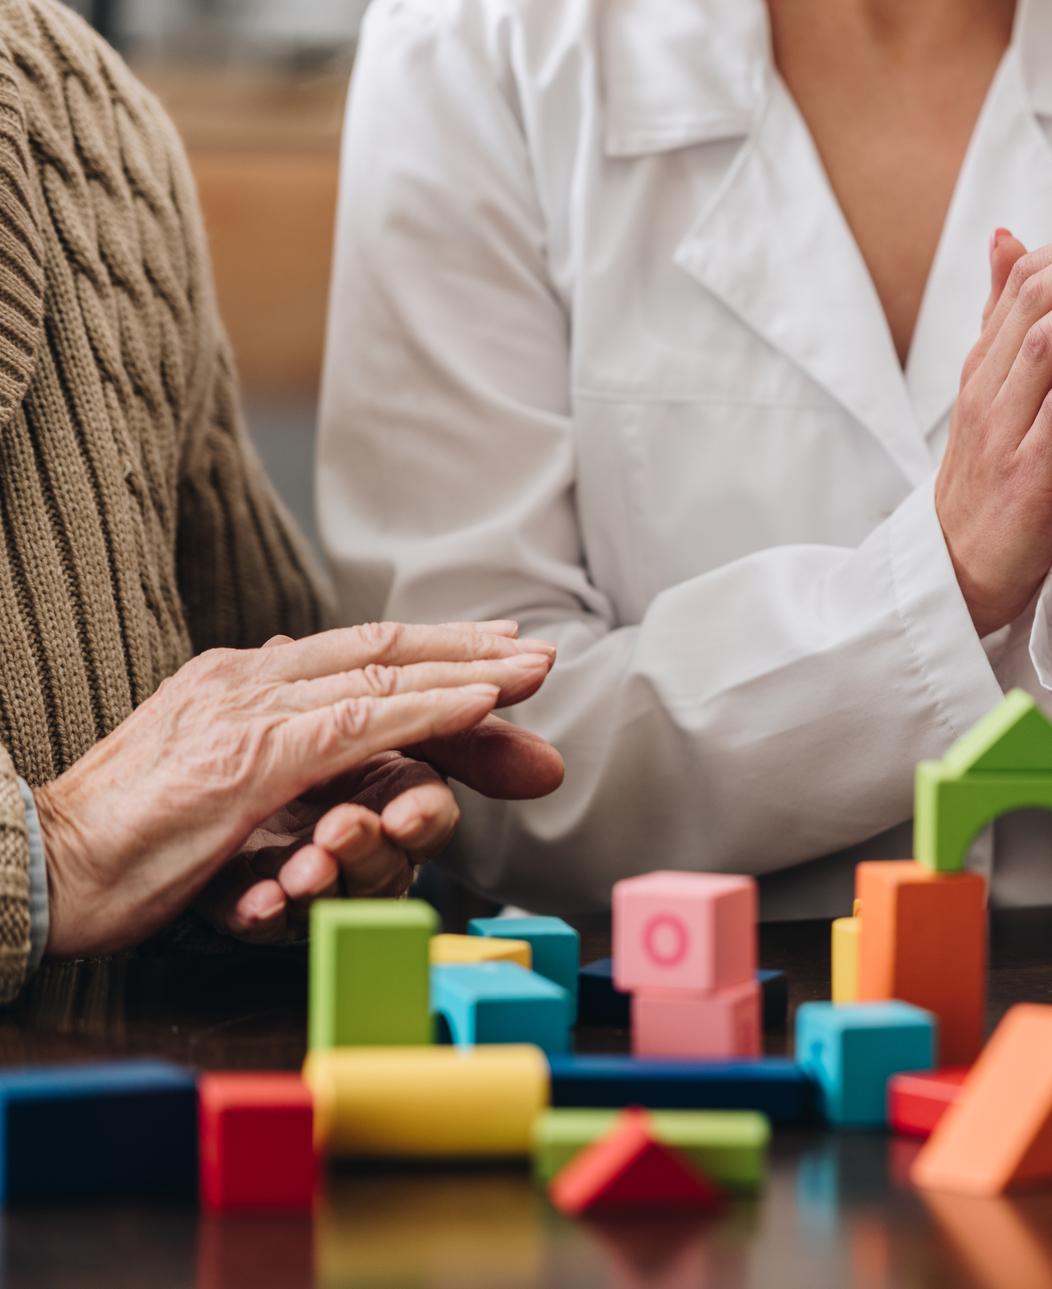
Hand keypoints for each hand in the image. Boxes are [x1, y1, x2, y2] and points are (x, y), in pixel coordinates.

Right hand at [32, 622, 560, 956]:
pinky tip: (482, 705)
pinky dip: (429, 711)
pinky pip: (361, 725)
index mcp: (235, 682)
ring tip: (532, 672)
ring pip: (382, 677)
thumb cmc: (116, 840)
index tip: (493, 654)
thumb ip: (262, 751)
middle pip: (379, 649)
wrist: (33, 866)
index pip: (351, 655)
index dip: (429, 652)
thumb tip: (319, 731)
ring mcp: (250, 716)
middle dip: (467, 650)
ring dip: (468, 673)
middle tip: (538, 653)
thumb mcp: (201, 780)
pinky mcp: (253, 761)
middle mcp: (246, 682)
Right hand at [935, 217, 1051, 634]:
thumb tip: (1007, 237)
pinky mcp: (1026, 467)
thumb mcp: (994, 388)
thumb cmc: (991, 477)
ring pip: (1044, 338)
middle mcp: (989, 382)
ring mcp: (1004, 423)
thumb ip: (1004, 318)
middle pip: (1035, 294)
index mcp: (986, 362)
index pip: (1029, 279)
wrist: (963, 567)